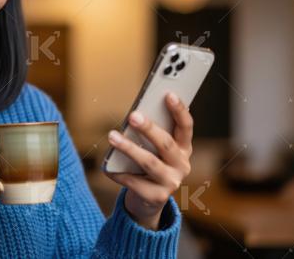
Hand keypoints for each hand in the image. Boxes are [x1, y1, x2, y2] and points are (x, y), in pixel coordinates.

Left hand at [105, 92, 192, 229]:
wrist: (148, 200)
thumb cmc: (149, 165)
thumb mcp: (155, 149)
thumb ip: (150, 135)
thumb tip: (133, 118)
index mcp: (184, 148)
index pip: (186, 126)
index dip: (179, 110)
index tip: (168, 94)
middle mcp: (182, 165)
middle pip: (166, 144)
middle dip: (149, 129)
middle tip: (133, 115)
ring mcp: (171, 183)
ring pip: (149, 162)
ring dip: (129, 148)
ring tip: (112, 136)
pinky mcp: (157, 197)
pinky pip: (134, 182)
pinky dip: (119, 172)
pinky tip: (107, 166)